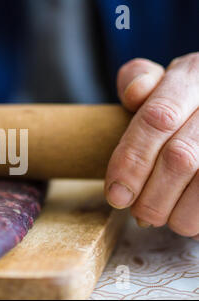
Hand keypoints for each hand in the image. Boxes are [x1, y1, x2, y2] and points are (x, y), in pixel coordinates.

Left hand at [105, 54, 198, 239]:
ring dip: (177, 213)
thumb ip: (139, 81)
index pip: (158, 119)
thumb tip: (133, 94)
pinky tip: (186, 218)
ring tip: (161, 217)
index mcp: (192, 75)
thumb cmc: (185, 102)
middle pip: (180, 157)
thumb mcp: (163, 82)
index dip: (131, 160)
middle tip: (137, 213)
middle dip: (151, 195)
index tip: (115, 195)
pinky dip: (198, 219)